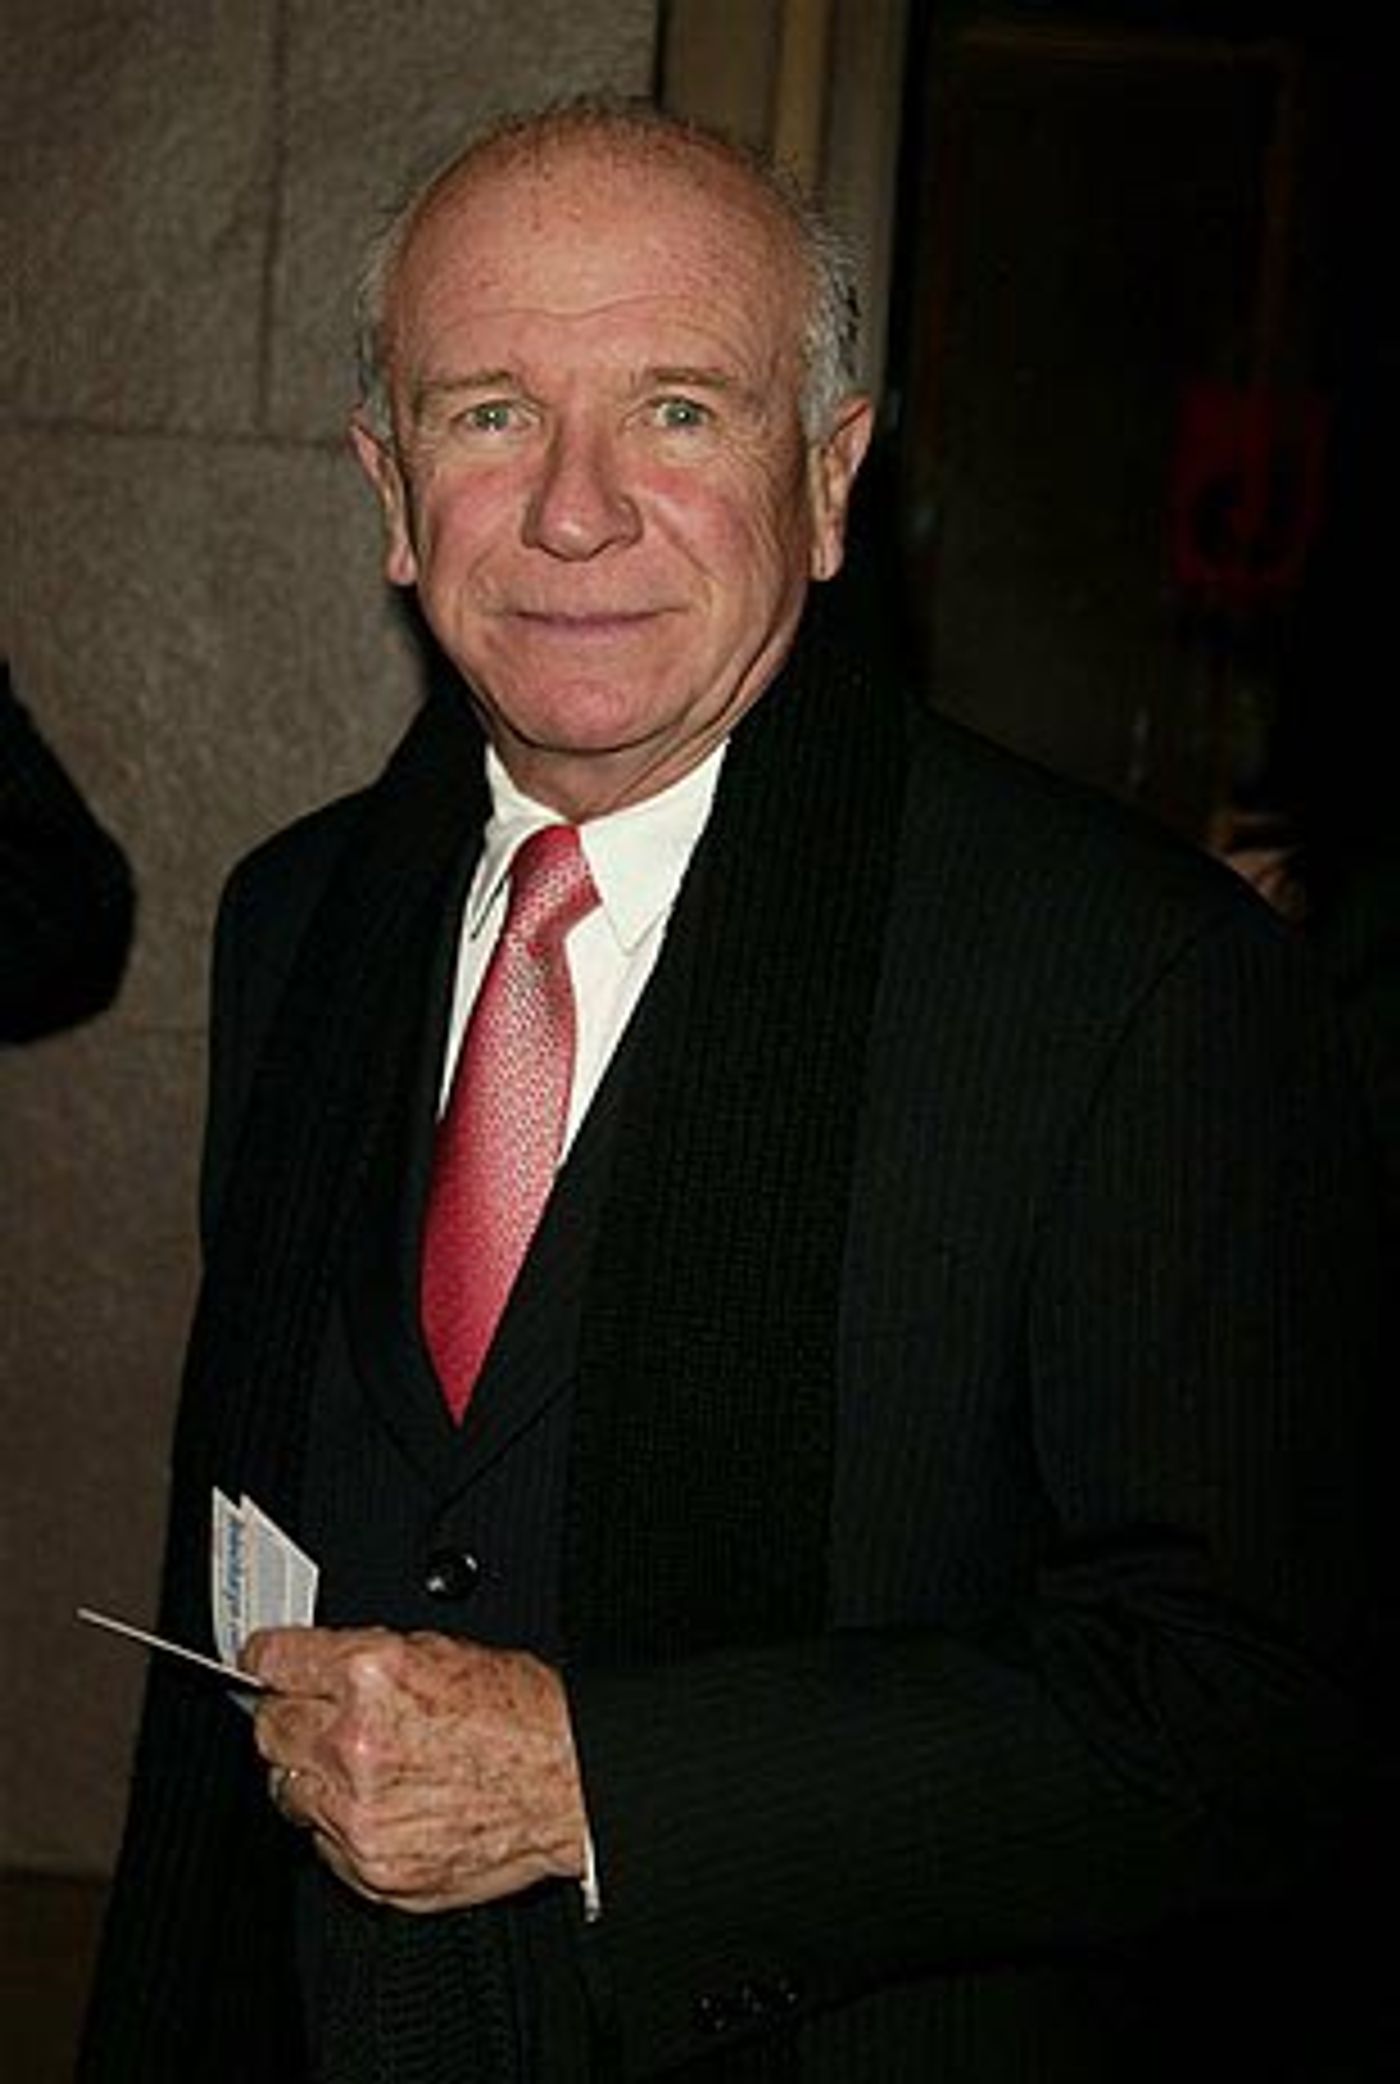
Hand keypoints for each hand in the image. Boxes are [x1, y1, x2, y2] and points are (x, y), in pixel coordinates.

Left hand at [244, 1625, 587, 1912]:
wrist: (572, 1783)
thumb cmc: (524, 1713)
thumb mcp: (442, 1652)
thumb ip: (366, 1662)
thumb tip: (318, 1669)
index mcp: (371, 1676)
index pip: (274, 1662)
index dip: (266, 1660)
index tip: (263, 1664)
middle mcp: (355, 1744)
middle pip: (270, 1729)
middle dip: (290, 1718)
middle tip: (319, 1717)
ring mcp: (359, 1814)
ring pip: (288, 1789)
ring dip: (312, 1775)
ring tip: (361, 1766)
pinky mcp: (371, 1868)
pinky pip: (322, 1842)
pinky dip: (340, 1824)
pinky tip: (383, 1805)